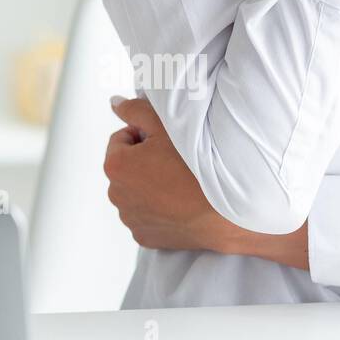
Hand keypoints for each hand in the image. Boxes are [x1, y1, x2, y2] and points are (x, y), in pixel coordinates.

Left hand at [103, 96, 309, 269]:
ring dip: (148, 185)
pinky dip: (157, 209)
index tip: (164, 142)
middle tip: (174, 160)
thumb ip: (135, 110)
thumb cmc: (196, 165)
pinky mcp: (145, 236)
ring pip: (135, 192)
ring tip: (178, 182)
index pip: (120, 140)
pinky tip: (178, 202)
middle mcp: (116, 195)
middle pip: (127, 168)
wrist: (224, 209)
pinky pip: (145, 216)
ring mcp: (130, 219)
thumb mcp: (166, 126)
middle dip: (143, 161)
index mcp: (116, 166)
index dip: (143, 136)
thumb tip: (115, 104)